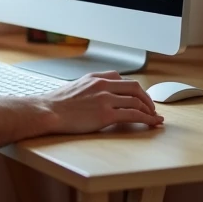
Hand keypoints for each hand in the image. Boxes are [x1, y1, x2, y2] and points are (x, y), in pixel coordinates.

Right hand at [42, 72, 162, 132]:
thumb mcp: (75, 87)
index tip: (139, 97)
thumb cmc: (57, 103)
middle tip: (151, 108)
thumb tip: (97, 95)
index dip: (134, 89)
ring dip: (149, 110)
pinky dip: (146, 119)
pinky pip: (133, 115)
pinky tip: (151, 123)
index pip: (122, 79)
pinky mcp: (106, 115)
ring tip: (154, 118)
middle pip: (135, 87)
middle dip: (147, 98)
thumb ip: (89, 88)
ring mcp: (105, 99)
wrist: (48, 111)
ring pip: (137, 101)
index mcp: (95, 78)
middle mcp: (103, 85)